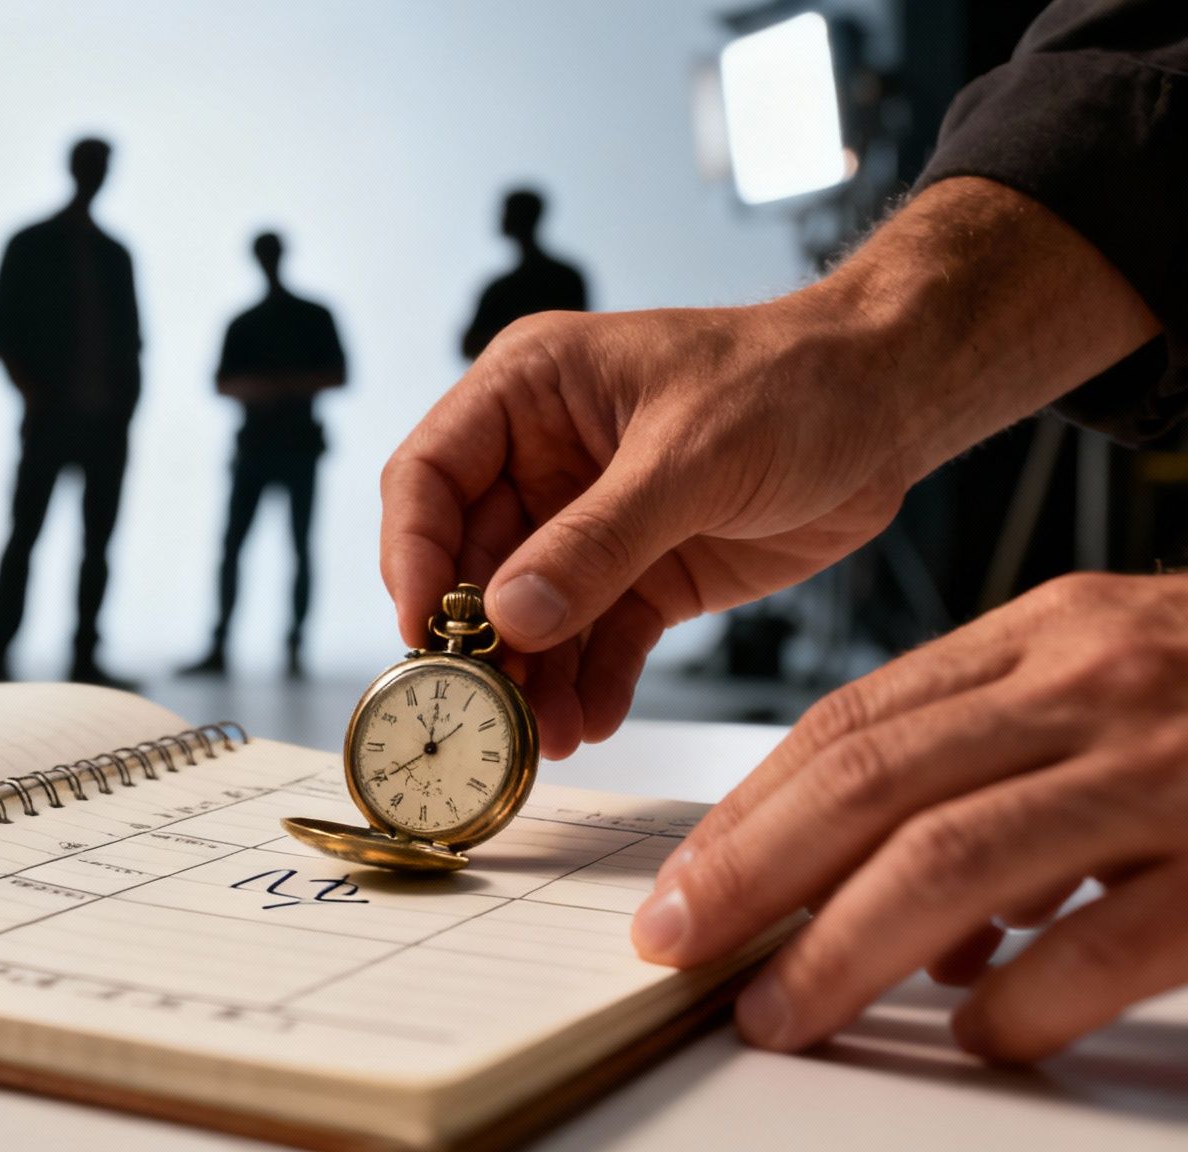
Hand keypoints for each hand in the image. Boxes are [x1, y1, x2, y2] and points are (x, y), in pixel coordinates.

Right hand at [381, 299, 909, 755]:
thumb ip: (597, 540)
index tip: (423, 630)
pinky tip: (590, 719)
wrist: (894, 405)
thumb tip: (509, 615)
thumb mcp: (690, 455)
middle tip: (483, 709)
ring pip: (530, 615)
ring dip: (532, 678)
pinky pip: (595, 639)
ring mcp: (588, 522)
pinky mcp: (641, 574)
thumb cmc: (794, 381)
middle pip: (471, 562)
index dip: (412, 554)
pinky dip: (590, 682)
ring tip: (542, 737)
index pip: (428, 475)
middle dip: (477, 640)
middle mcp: (542, 458)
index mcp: (528, 391)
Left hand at [633, 572, 1187, 1060]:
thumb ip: (996, 775)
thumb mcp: (1114, 692)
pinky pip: (1109, 938)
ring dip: (846, 947)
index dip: (748, 810)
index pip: (849, 724)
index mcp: (1048, 640)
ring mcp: (1169, 766)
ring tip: (782, 1011)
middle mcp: (1095, 688)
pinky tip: (983, 1032)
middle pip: (872, 783)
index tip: (681, 883)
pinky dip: (1026, 997)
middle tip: (681, 947)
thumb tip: (904, 926)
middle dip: (754, 875)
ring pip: (958, 858)